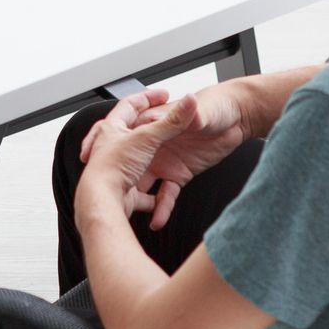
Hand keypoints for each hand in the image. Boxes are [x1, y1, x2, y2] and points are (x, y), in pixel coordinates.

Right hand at [80, 83, 251, 229]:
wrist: (238, 119)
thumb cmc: (216, 108)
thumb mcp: (203, 111)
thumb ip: (191, 114)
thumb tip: (188, 107)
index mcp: (154, 124)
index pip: (125, 133)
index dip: (105, 145)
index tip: (90, 159)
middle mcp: (154, 144)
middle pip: (128, 163)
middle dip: (114, 180)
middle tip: (102, 195)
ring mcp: (164, 161)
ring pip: (143, 183)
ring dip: (136, 199)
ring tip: (128, 214)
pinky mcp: (178, 175)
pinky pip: (164, 196)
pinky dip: (160, 209)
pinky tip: (157, 221)